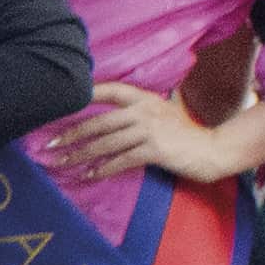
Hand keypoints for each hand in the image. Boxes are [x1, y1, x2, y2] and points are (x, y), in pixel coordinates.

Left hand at [34, 81, 256, 183]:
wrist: (214, 149)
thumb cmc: (185, 133)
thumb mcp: (162, 111)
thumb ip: (138, 110)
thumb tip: (109, 113)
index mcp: (144, 98)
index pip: (108, 90)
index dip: (83, 95)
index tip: (58, 105)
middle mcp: (144, 111)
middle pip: (99, 122)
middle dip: (71, 134)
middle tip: (50, 145)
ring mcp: (149, 130)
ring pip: (106, 143)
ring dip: (81, 155)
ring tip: (63, 162)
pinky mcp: (155, 150)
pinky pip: (121, 160)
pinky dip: (103, 169)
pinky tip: (89, 175)